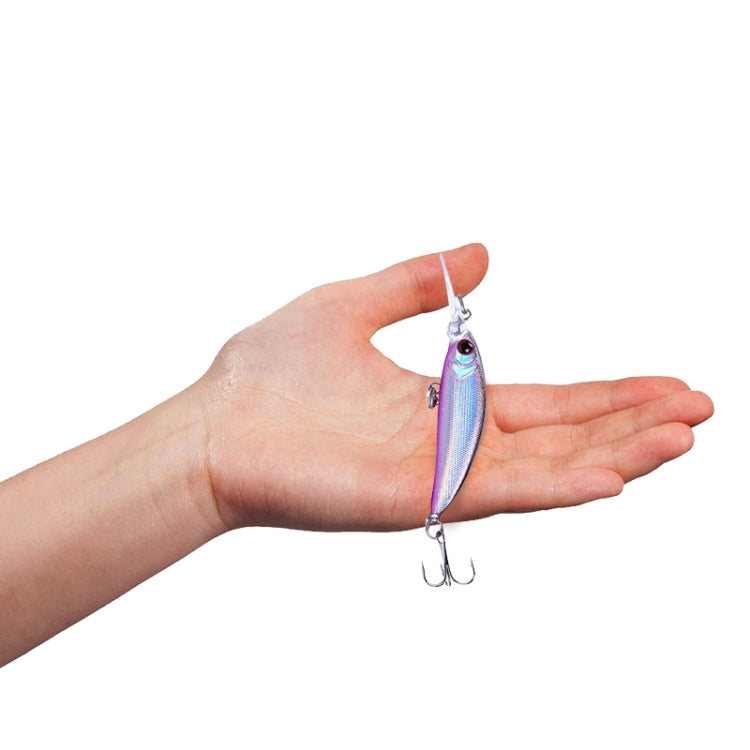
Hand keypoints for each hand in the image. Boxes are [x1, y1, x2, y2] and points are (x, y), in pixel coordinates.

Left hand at [197, 244, 713, 531]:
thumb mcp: (354, 302)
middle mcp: (450, 443)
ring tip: (682, 436)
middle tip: (699, 408)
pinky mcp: (415, 495)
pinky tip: (615, 476)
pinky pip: (499, 491)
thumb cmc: (269, 370)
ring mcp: (437, 474)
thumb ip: (418, 283)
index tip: (664, 381)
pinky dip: (559, 486)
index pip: (543, 400)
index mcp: (442, 403)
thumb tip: (484, 251)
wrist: (214, 423)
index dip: (605, 393)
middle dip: (630, 422)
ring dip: (616, 452)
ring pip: (544, 466)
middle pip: (560, 434)